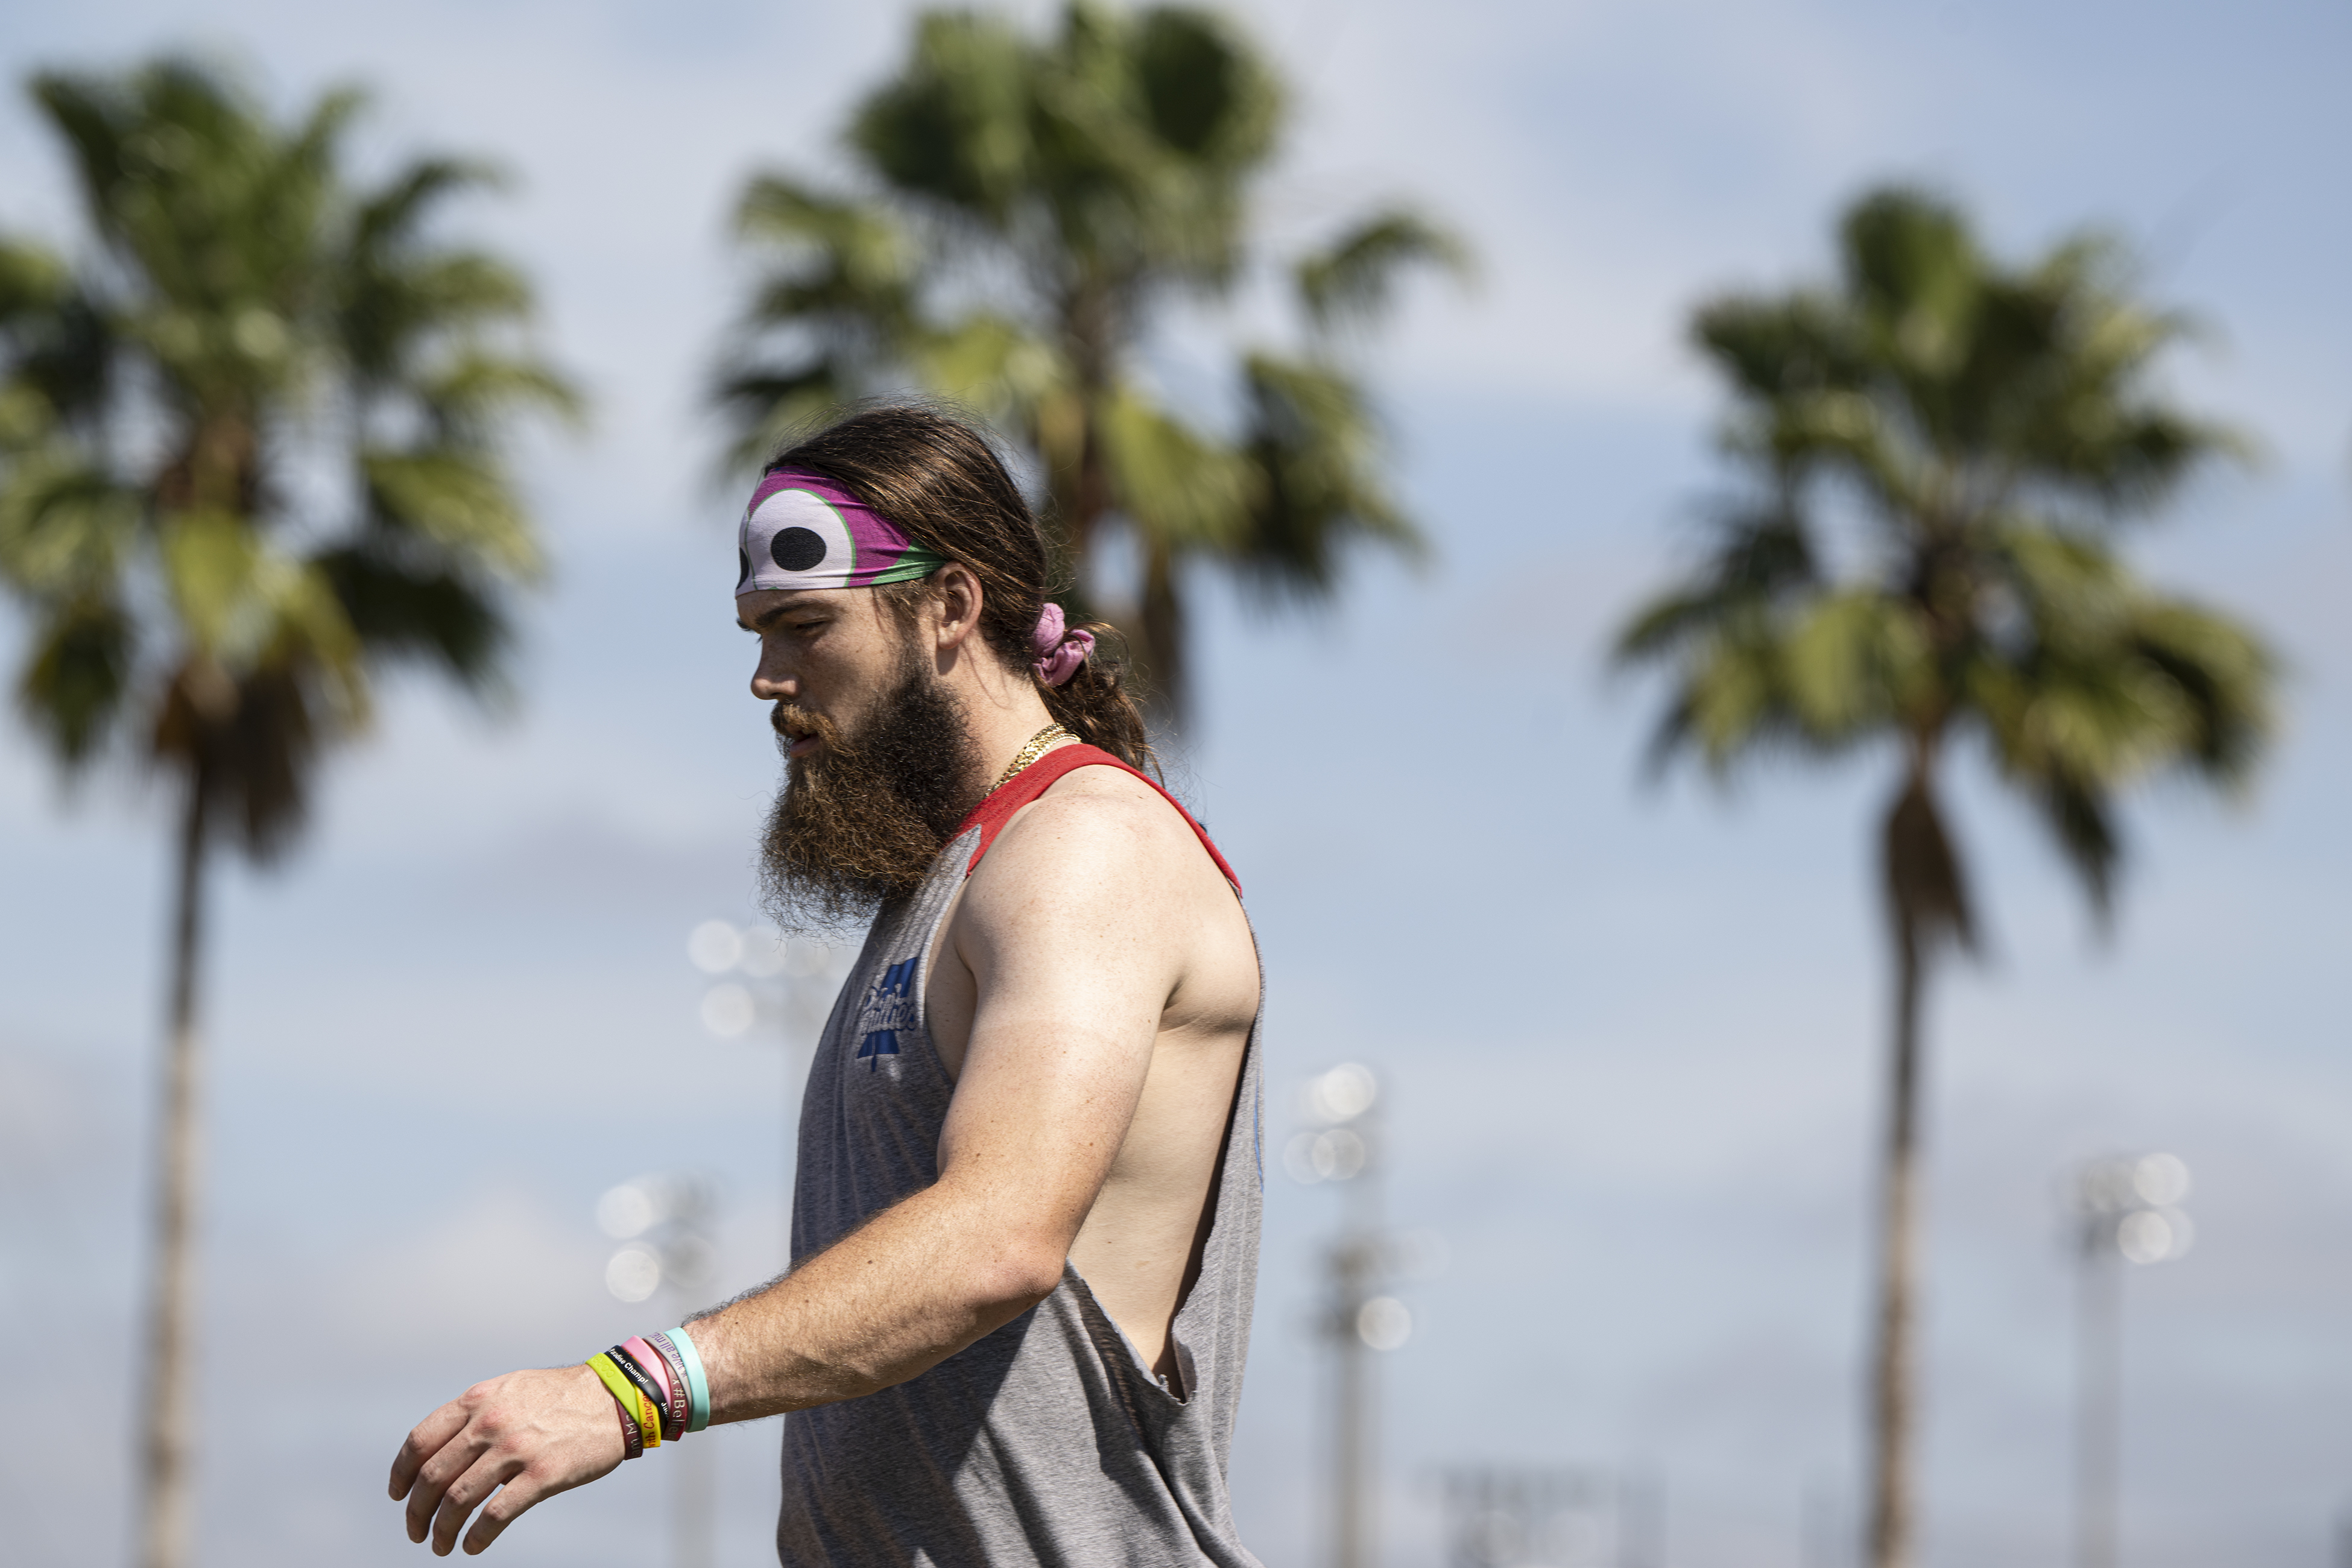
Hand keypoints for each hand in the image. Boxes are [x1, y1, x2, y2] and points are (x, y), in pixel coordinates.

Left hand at [388, 1363, 624, 1554]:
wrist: (615, 1399)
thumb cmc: (561, 1396)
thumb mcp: (509, 1390)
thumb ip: (475, 1414)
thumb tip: (442, 1450)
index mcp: (478, 1400)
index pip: (420, 1441)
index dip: (401, 1474)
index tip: (398, 1495)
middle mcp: (491, 1423)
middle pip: (433, 1477)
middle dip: (417, 1512)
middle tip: (417, 1531)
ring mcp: (517, 1449)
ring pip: (458, 1500)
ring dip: (442, 1530)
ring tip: (441, 1545)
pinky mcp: (543, 1475)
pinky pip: (496, 1516)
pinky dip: (477, 1537)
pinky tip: (473, 1545)